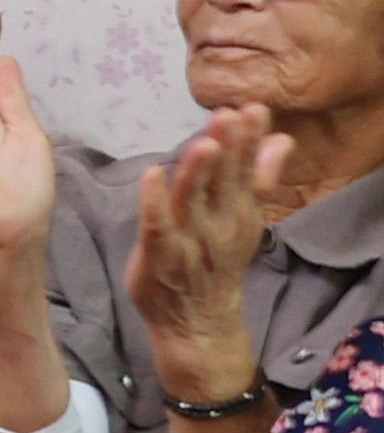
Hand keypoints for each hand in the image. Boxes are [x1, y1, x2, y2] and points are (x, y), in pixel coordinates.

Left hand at [138, 107, 302, 386]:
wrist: (198, 324)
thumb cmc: (215, 262)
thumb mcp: (243, 219)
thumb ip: (259, 178)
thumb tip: (281, 140)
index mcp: (239, 212)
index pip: (247, 170)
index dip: (250, 140)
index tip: (254, 108)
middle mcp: (218, 224)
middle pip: (224, 180)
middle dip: (228, 147)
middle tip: (230, 113)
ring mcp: (189, 241)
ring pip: (193, 199)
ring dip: (198, 170)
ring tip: (204, 141)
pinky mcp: (159, 256)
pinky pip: (156, 226)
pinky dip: (154, 202)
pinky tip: (151, 174)